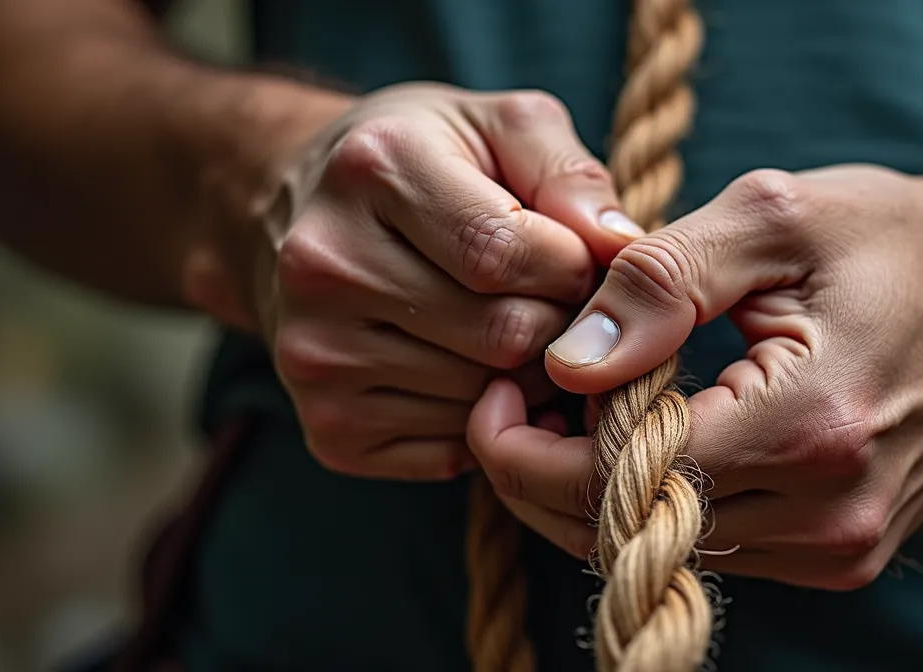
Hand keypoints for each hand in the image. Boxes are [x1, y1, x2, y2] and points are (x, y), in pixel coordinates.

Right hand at [190, 83, 644, 480]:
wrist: (302, 213)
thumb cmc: (427, 162)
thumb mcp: (501, 128)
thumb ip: (569, 174)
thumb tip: (620, 249)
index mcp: (374, 169)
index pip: (506, 252)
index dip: (573, 269)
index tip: (580, 261)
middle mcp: (325, 263)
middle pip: (503, 335)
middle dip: (563, 328)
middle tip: (564, 308)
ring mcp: (315, 354)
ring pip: (484, 401)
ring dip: (532, 380)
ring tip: (524, 337)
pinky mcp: (328, 427)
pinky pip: (452, 450)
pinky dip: (489, 424)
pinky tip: (481, 377)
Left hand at [469, 165, 922, 587]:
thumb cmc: (898, 241)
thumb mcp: (776, 218)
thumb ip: (663, 283)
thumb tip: (568, 358)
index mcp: (811, 428)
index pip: (620, 485)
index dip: (525, 449)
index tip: (496, 389)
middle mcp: (829, 515)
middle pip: (627, 536)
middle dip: (545, 472)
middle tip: (518, 393)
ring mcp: (841, 549)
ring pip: (664, 552)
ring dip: (600, 489)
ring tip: (591, 400)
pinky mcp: (844, 556)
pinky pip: (714, 547)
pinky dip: (662, 501)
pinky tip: (655, 431)